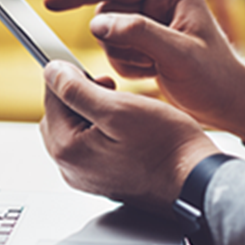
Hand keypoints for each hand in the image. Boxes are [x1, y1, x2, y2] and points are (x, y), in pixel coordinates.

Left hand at [39, 61, 220, 212]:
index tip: (83, 64)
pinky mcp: (101, 178)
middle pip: (59, 115)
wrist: (194, 181)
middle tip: (109, 87)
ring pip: (75, 128)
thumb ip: (76, 89)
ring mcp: (85, 176)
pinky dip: (102, 128)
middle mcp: (71, 167)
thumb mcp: (118, 108)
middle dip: (79, 95)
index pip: (51, 99)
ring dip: (92, 110)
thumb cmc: (164, 146)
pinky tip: (125, 126)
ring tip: (121, 106)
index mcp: (67, 150)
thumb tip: (52, 72)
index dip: (67, 76)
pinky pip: (89, 144)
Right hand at [44, 0, 244, 140]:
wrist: (229, 102)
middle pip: (107, 10)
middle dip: (116, 41)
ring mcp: (152, 18)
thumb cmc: (214, 77)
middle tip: (144, 61)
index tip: (51, 2)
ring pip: (108, 32)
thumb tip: (97, 23)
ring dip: (122, 56)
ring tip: (152, 68)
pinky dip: (126, 65)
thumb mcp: (179, 55)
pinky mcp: (146, 37)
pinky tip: (152, 72)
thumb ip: (138, 34)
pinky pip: (115, 48)